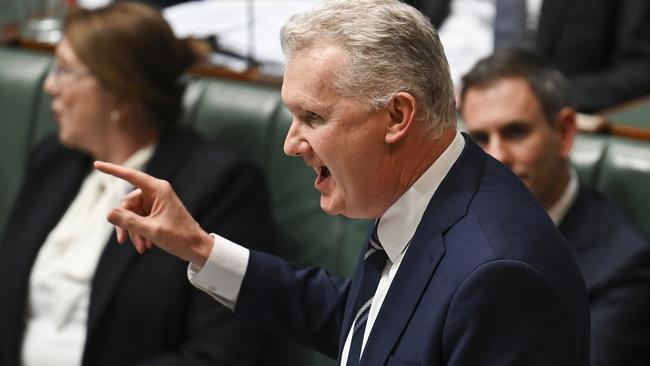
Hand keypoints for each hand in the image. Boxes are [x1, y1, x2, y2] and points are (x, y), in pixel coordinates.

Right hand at [94, 161, 213, 265]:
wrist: (196, 248)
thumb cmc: (179, 237)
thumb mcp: (151, 230)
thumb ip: (129, 222)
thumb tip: (108, 213)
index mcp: (158, 189)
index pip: (131, 176)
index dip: (113, 170)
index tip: (96, 164)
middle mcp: (156, 192)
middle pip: (127, 203)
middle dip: (125, 223)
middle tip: (122, 241)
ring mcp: (156, 202)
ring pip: (132, 214)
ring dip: (133, 231)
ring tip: (141, 248)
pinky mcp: (156, 212)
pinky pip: (139, 219)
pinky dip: (139, 232)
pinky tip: (146, 245)